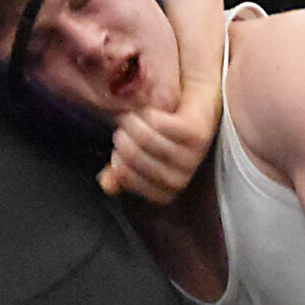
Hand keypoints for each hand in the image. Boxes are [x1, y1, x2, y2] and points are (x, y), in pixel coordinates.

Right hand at [102, 75, 218, 204]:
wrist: (194, 112)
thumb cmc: (162, 137)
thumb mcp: (138, 156)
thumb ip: (119, 172)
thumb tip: (107, 184)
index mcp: (163, 193)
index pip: (126, 176)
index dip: (116, 157)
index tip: (118, 146)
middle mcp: (178, 181)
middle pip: (133, 156)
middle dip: (122, 136)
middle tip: (123, 126)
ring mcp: (191, 159)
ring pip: (145, 138)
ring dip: (132, 122)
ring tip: (132, 117)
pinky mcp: (197, 136)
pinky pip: (159, 123)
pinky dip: (148, 113)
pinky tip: (149, 112)